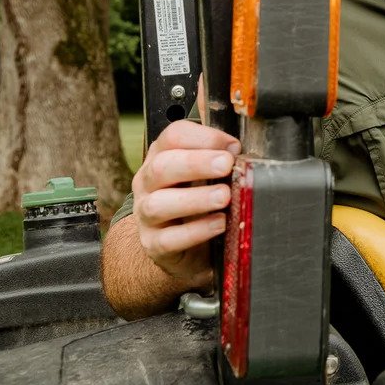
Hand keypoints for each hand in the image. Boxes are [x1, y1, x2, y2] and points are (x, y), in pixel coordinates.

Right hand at [131, 119, 240, 290]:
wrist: (185, 247)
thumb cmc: (199, 202)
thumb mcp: (208, 175)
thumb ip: (220, 159)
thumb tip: (239, 151)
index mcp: (161, 156)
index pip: (173, 136)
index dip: (204, 137)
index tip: (233, 147)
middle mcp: (148, 182)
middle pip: (162, 166)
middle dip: (196, 163)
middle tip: (226, 165)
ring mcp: (145, 214)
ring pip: (158, 204)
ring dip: (195, 198)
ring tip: (224, 196)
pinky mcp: (153, 244)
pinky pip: (169, 239)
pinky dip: (196, 231)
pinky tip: (219, 223)